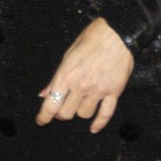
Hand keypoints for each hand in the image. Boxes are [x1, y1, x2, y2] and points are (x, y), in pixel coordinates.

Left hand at [37, 18, 133, 133]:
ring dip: (80, 112)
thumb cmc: (93, 38)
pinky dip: (99, 123)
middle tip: (63, 108)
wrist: (118, 33)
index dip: (44, 116)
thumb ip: (56, 78)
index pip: (51, 104)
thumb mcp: (68, 54)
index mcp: (66, 75)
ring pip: (84, 115)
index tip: (41, 121)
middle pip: (66, 113)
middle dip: (61, 113)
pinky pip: (105, 114)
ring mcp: (98, 90)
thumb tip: (44, 94)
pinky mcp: (114, 91)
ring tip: (81, 104)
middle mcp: (80, 86)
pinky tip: (94, 128)